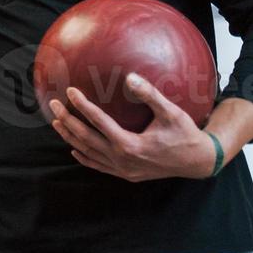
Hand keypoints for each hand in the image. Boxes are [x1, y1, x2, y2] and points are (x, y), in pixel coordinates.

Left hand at [49, 75, 218, 181]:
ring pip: (89, 153)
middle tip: (53, 104)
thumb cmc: (185, 134)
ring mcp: (123, 170)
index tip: (69, 91)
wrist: (198, 162)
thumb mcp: (172, 113)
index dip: (82, 105)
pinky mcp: (127, 175)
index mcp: (131, 145)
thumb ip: (150, 95)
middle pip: (87, 138)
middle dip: (68, 120)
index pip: (99, 122)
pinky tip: (74, 149)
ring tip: (57, 122)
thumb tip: (131, 76)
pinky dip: (85, 158)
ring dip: (71, 138)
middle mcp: (123, 160)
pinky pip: (100, 166)